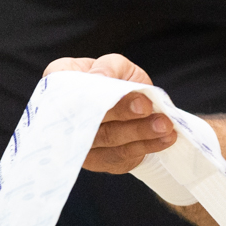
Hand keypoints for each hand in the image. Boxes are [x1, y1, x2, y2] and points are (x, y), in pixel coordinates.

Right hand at [43, 54, 176, 172]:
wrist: (130, 107)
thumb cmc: (117, 81)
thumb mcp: (116, 65)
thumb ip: (110, 67)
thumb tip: (99, 77)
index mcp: (59, 84)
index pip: (65, 89)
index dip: (90, 93)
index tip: (113, 92)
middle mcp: (62, 116)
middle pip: (90, 117)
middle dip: (121, 112)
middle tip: (146, 108)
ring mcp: (78, 142)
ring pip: (108, 138)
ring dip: (139, 132)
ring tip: (164, 125)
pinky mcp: (98, 160)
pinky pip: (120, 155)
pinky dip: (146, 146)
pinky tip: (165, 138)